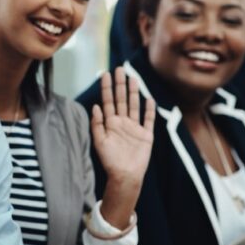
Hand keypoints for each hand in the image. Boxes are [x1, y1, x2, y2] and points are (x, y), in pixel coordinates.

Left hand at [93, 68, 155, 227]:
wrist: (125, 176)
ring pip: (134, 105)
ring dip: (134, 92)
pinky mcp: (146, 135)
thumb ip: (97, 124)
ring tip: (132, 78)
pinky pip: (148, 119)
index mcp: (110, 123)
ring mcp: (135, 128)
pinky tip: (149, 99)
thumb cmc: (110, 161)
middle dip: (120, 84)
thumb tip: (95, 106)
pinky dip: (149, 109)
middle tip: (119, 69)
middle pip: (121, 99)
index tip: (105, 74)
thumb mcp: (99, 142)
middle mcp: (122, 123)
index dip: (106, 88)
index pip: (108, 101)